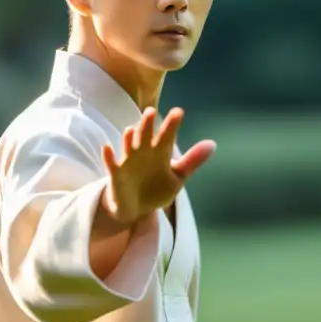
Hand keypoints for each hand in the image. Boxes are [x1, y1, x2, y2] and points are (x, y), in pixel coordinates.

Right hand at [100, 107, 215, 225]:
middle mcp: (144, 153)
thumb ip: (192, 161)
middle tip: (151, 111)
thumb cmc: (156, 189)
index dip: (172, 125)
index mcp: (160, 153)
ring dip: (129, 139)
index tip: (178, 112)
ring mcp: (129, 163)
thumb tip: (213, 144)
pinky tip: (107, 148)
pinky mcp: (116, 175)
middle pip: (145, 136)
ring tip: (131, 130)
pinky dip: (108, 157)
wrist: (136, 209)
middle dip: (147, 125)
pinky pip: (111, 165)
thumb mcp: (177, 177)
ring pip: (128, 147)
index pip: (167, 136)